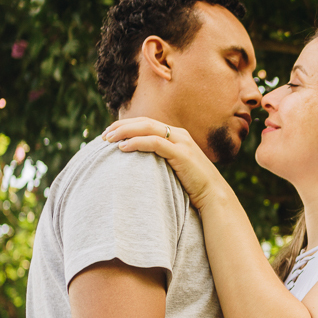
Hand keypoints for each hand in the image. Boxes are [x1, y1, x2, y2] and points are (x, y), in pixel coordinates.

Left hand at [102, 117, 225, 210]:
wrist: (214, 195)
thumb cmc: (193, 186)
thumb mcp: (175, 168)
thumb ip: (161, 160)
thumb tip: (140, 163)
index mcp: (177, 135)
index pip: (147, 123)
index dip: (126, 125)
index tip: (110, 134)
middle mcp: (180, 134)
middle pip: (144, 122)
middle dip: (121, 126)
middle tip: (104, 135)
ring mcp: (182, 142)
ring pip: (147, 128)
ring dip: (125, 132)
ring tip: (108, 140)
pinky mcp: (182, 154)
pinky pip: (154, 142)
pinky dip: (136, 142)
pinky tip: (123, 148)